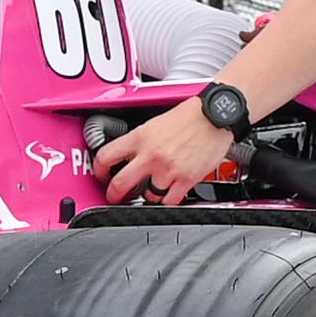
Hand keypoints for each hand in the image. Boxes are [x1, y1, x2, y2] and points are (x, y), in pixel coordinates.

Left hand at [88, 99, 233, 206]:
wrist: (216, 115)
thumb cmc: (191, 115)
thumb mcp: (156, 122)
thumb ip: (140, 140)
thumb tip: (127, 155)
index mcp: (140, 137)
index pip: (106, 156)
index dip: (98, 170)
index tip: (101, 175)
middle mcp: (151, 155)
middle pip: (120, 184)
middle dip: (114, 194)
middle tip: (116, 196)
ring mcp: (168, 169)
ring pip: (147, 196)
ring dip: (147, 196)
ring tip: (151, 190)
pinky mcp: (186, 179)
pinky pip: (169, 201)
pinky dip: (167, 200)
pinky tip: (168, 194)